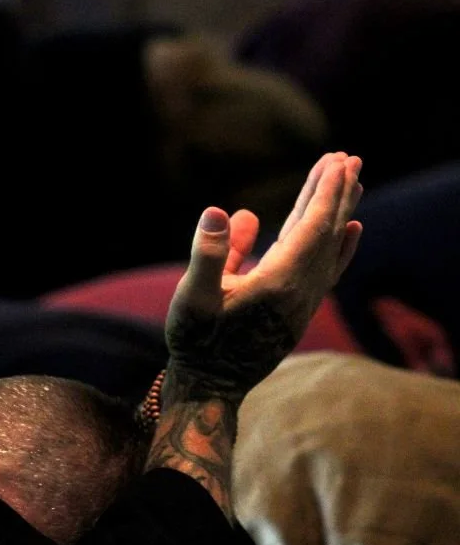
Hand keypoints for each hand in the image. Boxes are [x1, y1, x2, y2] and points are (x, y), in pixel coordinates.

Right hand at [165, 152, 362, 397]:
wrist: (211, 386)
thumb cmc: (196, 341)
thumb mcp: (192, 297)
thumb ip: (208, 254)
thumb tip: (219, 210)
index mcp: (277, 283)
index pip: (311, 227)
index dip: (324, 192)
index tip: (336, 161)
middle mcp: (300, 291)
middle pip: (328, 233)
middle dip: (338, 194)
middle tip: (348, 158)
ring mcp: (303, 302)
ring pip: (330, 248)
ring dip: (340, 213)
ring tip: (352, 182)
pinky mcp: (299, 310)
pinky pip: (329, 267)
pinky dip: (342, 244)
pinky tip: (350, 229)